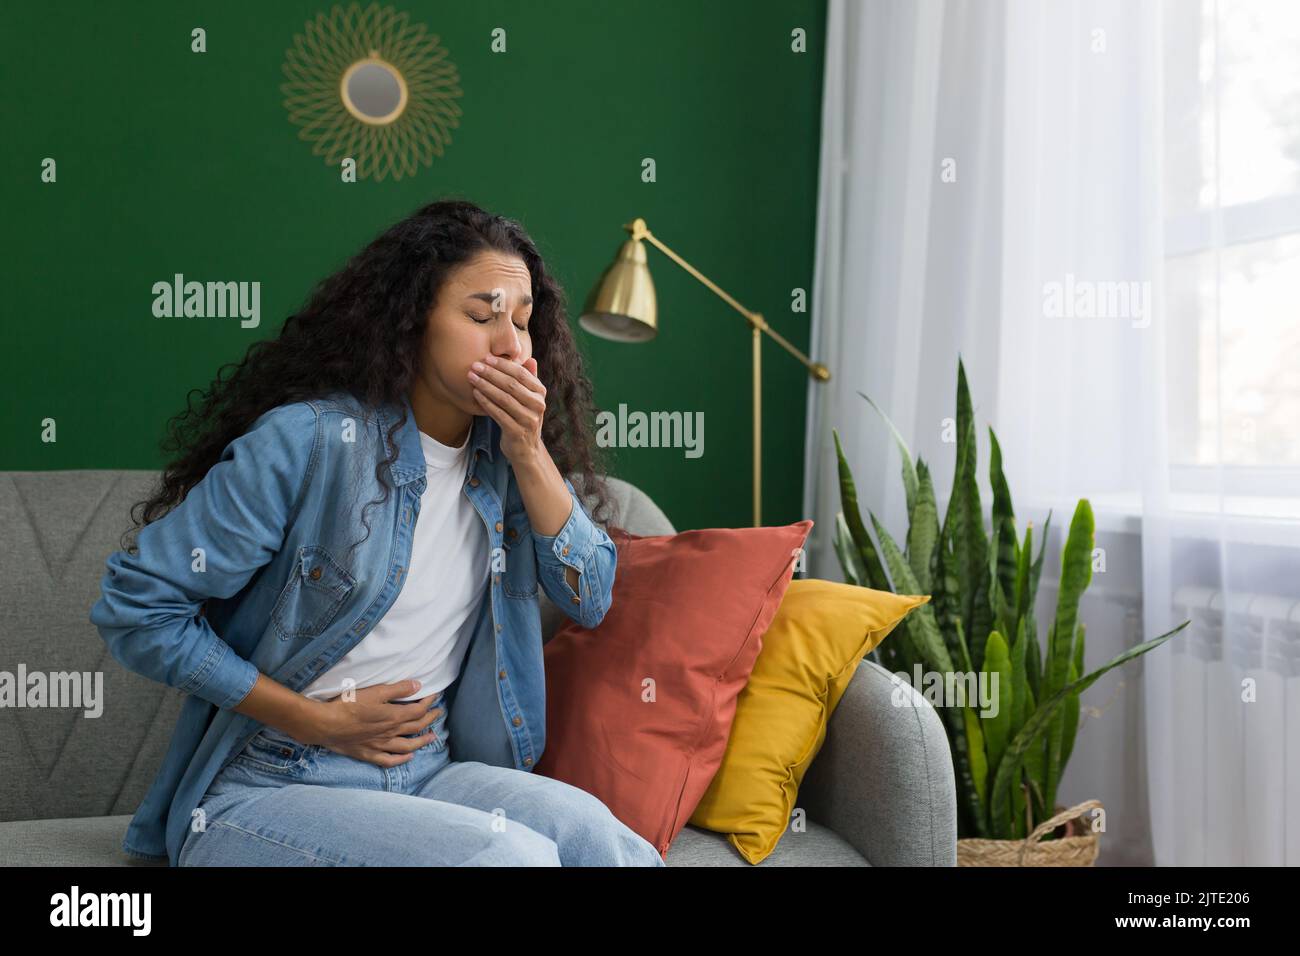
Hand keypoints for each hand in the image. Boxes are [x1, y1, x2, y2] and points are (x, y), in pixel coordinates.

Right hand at [305, 680, 442, 766]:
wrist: (326, 724)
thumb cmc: (349, 704)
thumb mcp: (375, 691)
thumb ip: (398, 689)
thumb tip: (419, 685)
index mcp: (394, 716)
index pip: (418, 710)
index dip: (429, 702)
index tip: (435, 696)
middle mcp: (390, 733)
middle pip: (416, 727)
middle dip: (430, 719)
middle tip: (438, 713)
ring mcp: (380, 746)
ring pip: (407, 746)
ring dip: (422, 741)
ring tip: (432, 737)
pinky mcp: (368, 754)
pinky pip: (389, 760)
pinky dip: (401, 760)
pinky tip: (408, 757)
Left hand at [468, 355, 545, 466]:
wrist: (526, 449)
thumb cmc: (524, 418)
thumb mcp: (530, 399)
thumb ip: (530, 380)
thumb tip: (530, 359)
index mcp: (540, 393)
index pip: (521, 374)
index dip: (503, 365)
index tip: (487, 358)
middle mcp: (538, 406)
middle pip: (511, 385)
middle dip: (491, 373)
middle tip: (475, 366)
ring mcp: (528, 420)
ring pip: (504, 399)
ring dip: (485, 386)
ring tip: (472, 378)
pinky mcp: (517, 432)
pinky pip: (498, 414)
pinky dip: (486, 403)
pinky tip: (475, 394)